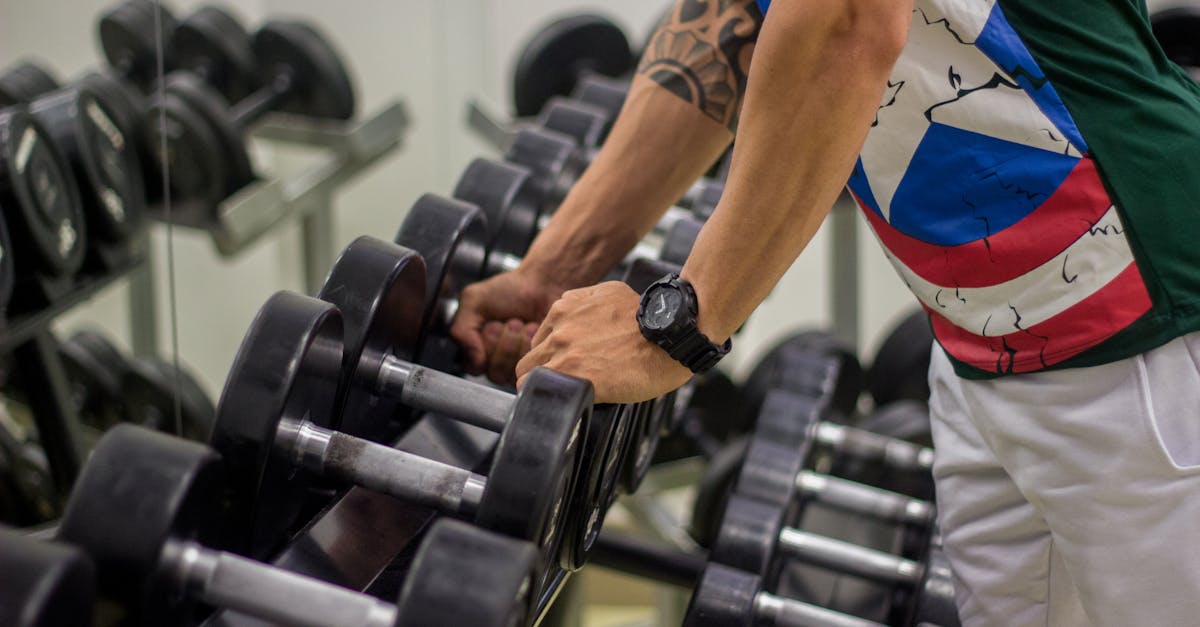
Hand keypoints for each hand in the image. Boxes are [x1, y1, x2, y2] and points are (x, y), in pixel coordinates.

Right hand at [450, 270, 564, 381]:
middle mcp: (496, 361)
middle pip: (494, 372)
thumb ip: (461, 330)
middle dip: (503, 341)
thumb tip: (475, 361)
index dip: (484, 346)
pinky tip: (533, 328)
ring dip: (517, 341)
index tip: (491, 325)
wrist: (541, 283)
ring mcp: (517, 365)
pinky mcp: (537, 363)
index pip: (474, 367)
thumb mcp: (473, 300)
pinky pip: (530, 367)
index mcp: (475, 348)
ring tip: (521, 323)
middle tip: (510, 321)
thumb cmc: (509, 290)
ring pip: (513, 371)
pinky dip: (531, 343)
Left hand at [516, 282, 691, 403]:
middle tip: (564, 383)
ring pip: (528, 377)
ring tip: (567, 395)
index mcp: (564, 308)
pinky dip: (551, 400)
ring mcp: (564, 354)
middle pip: (529, 359)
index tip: (563, 364)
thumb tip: (575, 311)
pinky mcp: (574, 378)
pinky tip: (566, 403)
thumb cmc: (650, 319)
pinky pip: (542, 394)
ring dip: (545, 387)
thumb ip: (584, 300)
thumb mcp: (612, 292)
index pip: (539, 338)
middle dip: (542, 372)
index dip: (549, 355)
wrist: (671, 337)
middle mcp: (559, 329)